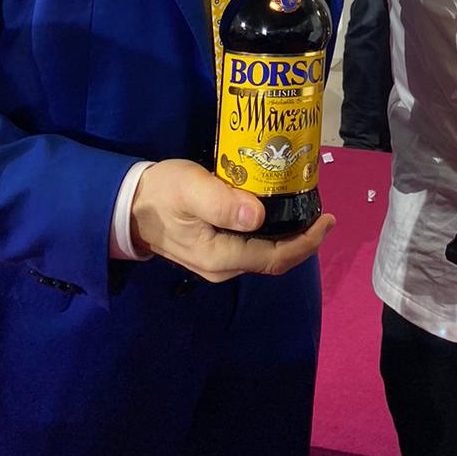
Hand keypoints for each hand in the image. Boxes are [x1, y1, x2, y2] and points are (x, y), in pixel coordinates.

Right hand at [130, 159, 334, 281]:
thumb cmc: (161, 193)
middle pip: (274, 259)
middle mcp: (223, 266)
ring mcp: (219, 261)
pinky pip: (253, 246)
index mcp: (220, 256)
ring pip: (265, 253)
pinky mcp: (215, 249)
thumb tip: (257, 215)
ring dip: (289, 235)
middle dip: (303, 239)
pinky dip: (272, 232)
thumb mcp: (191, 189)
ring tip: (306, 207)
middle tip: (322, 209)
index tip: (327, 219)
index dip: (306, 242)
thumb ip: (222, 202)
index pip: (274, 257)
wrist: (129, 206)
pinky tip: (279, 210)